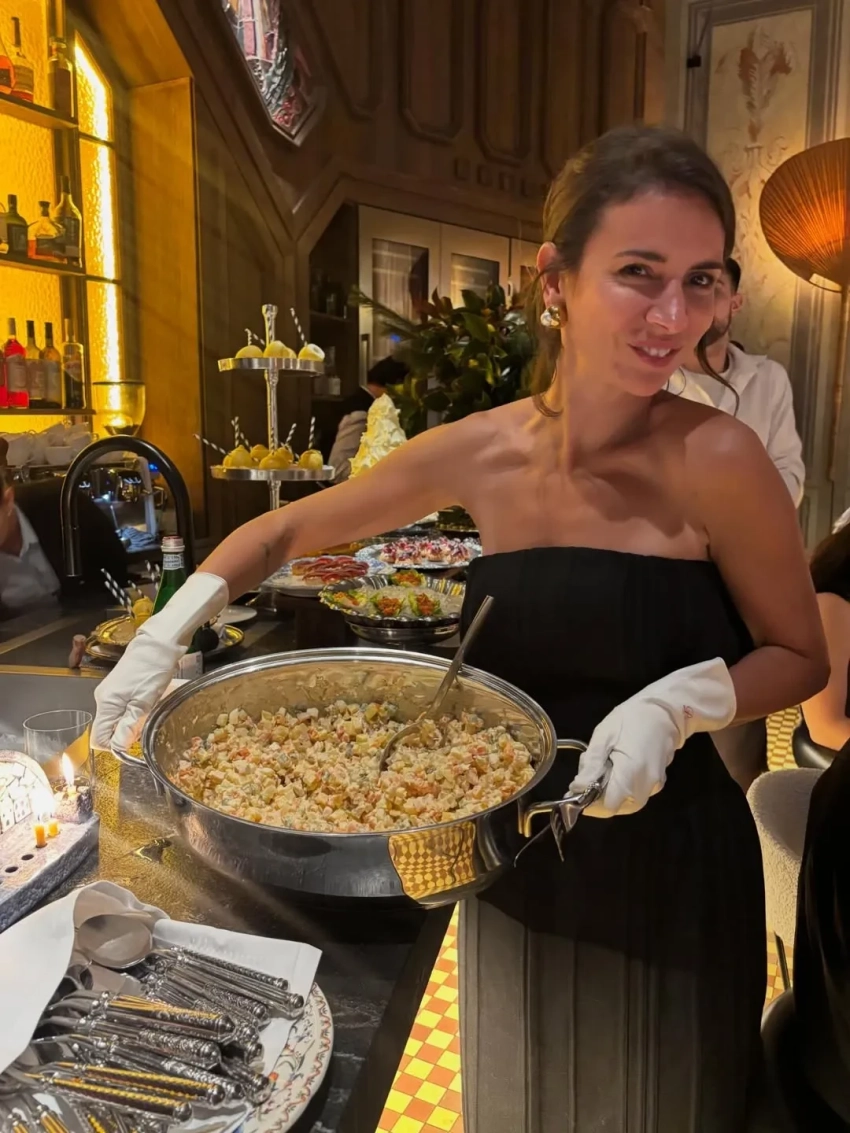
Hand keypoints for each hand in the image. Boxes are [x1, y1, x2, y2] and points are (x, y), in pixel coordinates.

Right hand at [92, 572, 227, 751]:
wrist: (158, 643)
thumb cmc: (153, 670)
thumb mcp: (144, 703)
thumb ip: (129, 726)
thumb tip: (117, 748)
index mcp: (105, 704)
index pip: (99, 738)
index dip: (115, 746)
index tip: (134, 743)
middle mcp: (102, 699)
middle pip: (108, 729)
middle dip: (126, 733)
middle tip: (146, 723)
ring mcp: (110, 692)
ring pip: (116, 718)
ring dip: (132, 721)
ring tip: (149, 711)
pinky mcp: (119, 687)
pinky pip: (122, 708)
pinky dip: (134, 711)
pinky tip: (148, 702)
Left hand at [571, 657, 736, 816]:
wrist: (664, 711)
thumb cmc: (630, 719)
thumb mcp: (603, 736)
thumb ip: (591, 765)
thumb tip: (577, 788)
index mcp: (631, 774)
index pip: (608, 806)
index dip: (590, 803)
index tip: (578, 789)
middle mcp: (645, 786)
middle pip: (617, 808)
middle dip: (598, 798)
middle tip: (589, 776)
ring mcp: (655, 786)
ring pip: (626, 804)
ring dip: (610, 794)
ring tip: (604, 769)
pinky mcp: (658, 783)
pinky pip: (636, 795)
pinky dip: (622, 789)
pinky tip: (617, 769)